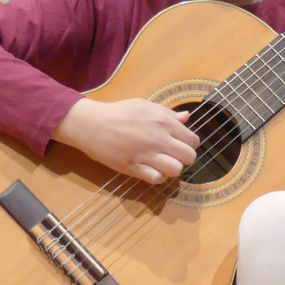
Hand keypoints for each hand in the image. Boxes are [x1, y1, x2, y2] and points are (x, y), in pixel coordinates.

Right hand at [53, 97, 198, 183]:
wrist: (93, 125)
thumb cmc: (120, 113)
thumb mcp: (145, 105)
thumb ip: (167, 113)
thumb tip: (186, 117)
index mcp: (162, 121)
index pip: (192, 139)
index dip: (190, 143)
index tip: (182, 143)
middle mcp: (157, 139)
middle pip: (189, 157)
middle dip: (185, 157)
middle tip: (175, 155)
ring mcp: (146, 155)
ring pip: (176, 170)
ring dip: (173, 168)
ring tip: (164, 163)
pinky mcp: (134, 168)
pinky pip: (157, 179)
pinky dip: (159, 176)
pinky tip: (153, 169)